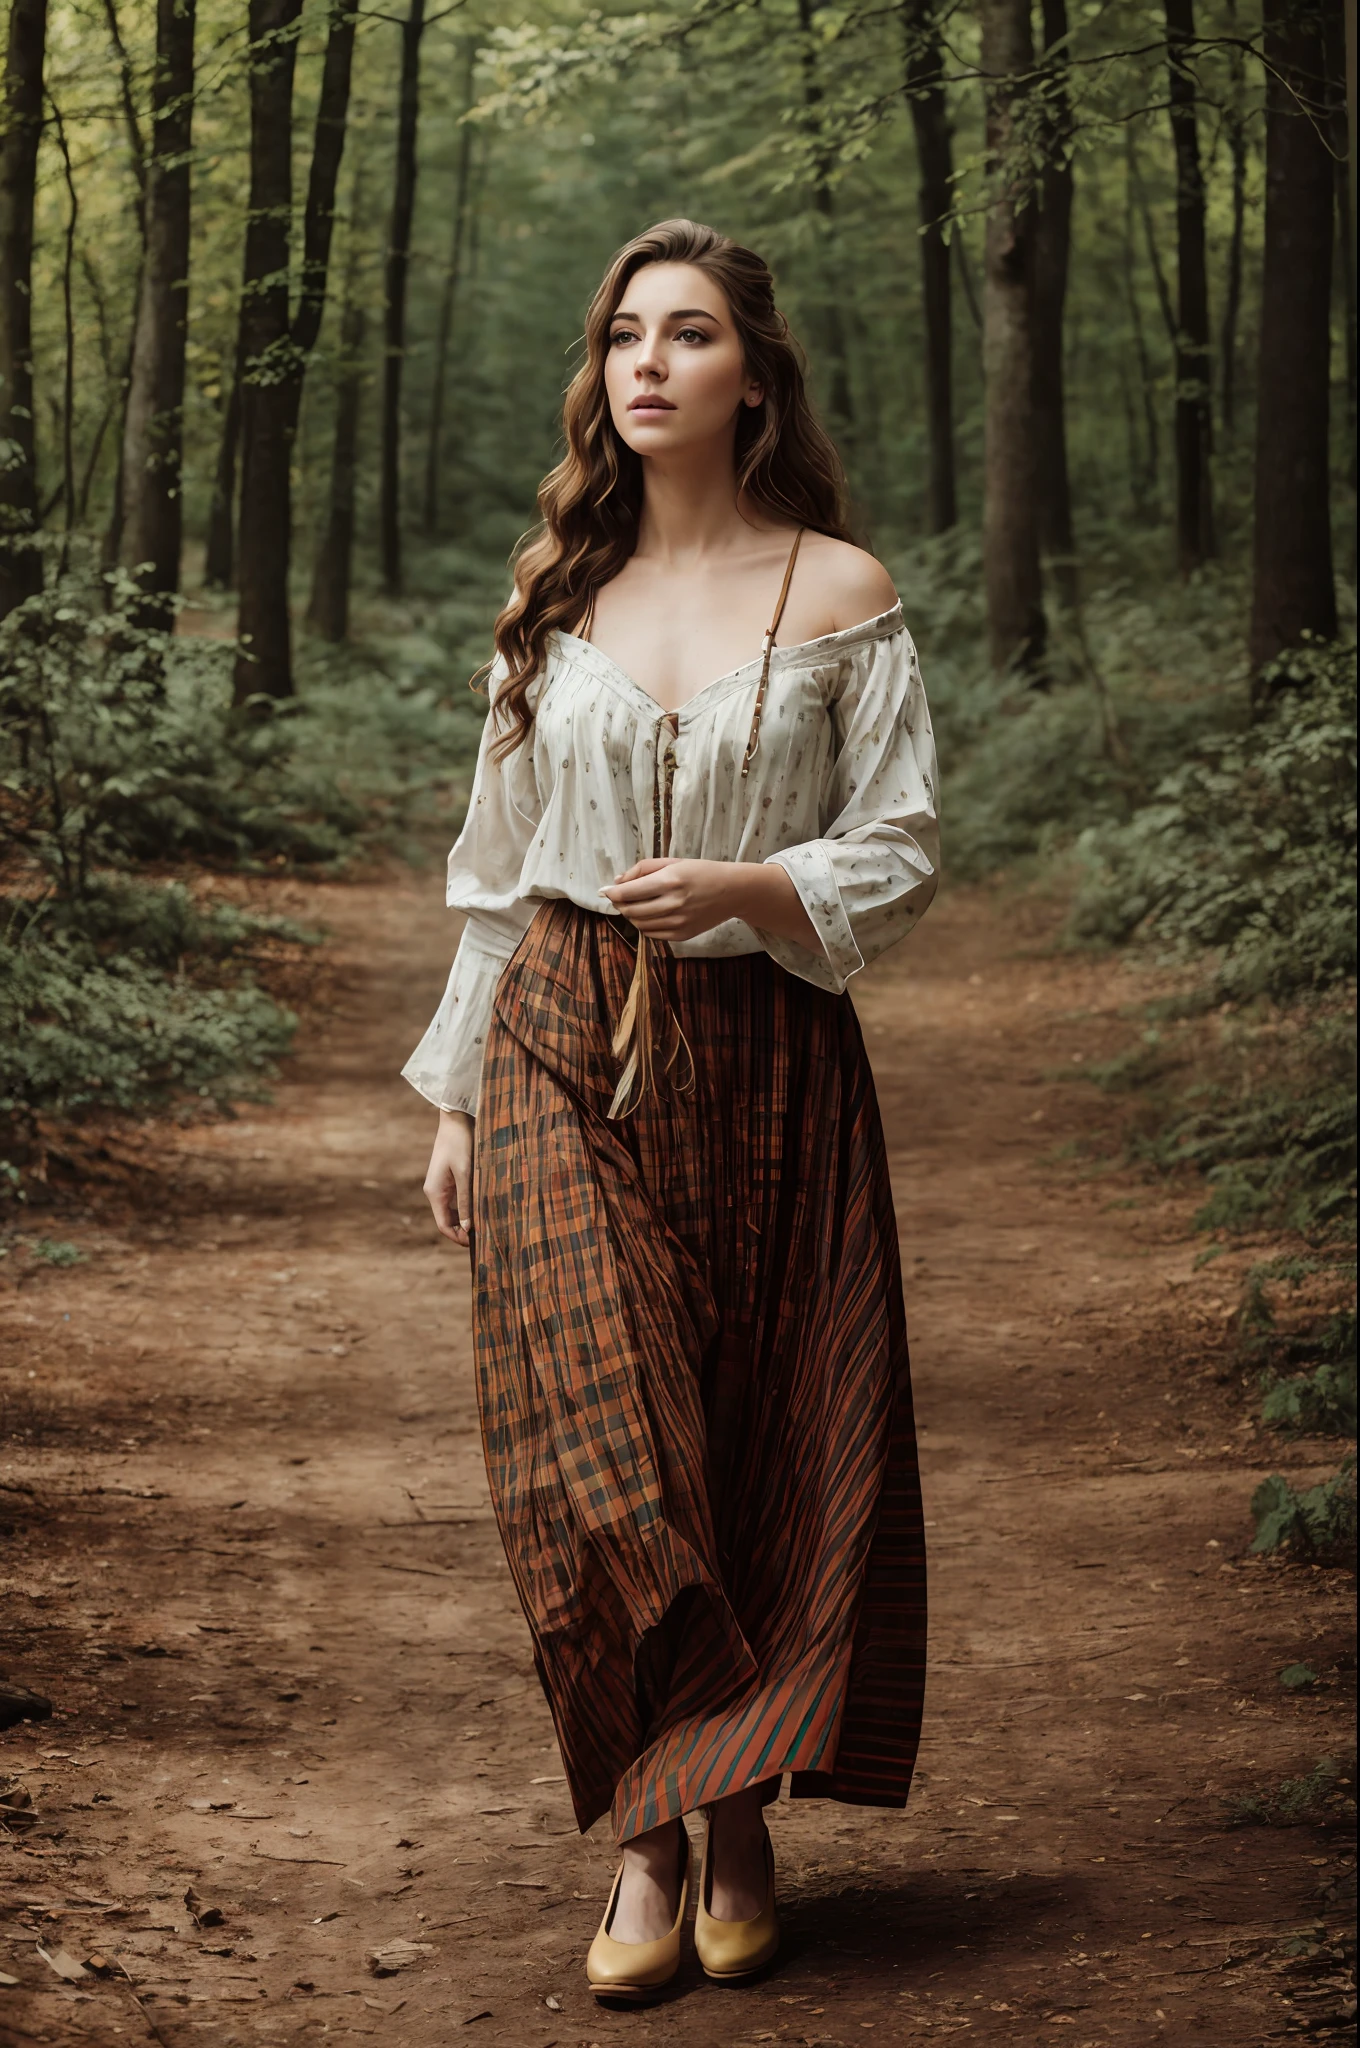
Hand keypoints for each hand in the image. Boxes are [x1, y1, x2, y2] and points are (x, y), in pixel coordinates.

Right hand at [424, 1109, 474, 1246]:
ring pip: (452, 1212)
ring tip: (486, 1224)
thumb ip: (466, 1201)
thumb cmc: (460, 1144)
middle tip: (485, 1237)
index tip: (476, 1244)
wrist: (455, 1119)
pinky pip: (456, 1200)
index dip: (458, 1237)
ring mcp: (441, 1186)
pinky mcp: (448, 1179)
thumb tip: (468, 1228)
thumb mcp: (465, 1173)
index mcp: (435, 1192)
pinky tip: (482, 1208)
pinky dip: (467, 1208)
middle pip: (447, 1221)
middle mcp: (435, 1191)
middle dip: (463, 1231)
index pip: (443, 1225)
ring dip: (466, 1220)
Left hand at [600, 857, 737, 941]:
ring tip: (634, 904)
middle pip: (631, 910)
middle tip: (618, 897)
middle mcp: (674, 903)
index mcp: (670, 881)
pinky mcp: (682, 935)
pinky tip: (649, 914)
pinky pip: (652, 933)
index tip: (604, 890)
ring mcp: (678, 922)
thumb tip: (617, 882)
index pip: (629, 892)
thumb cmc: (701, 872)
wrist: (732, 891)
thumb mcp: (673, 862)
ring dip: (630, 914)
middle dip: (619, 904)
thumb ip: (642, 869)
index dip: (612, 892)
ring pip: (639, 924)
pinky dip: (644, 924)